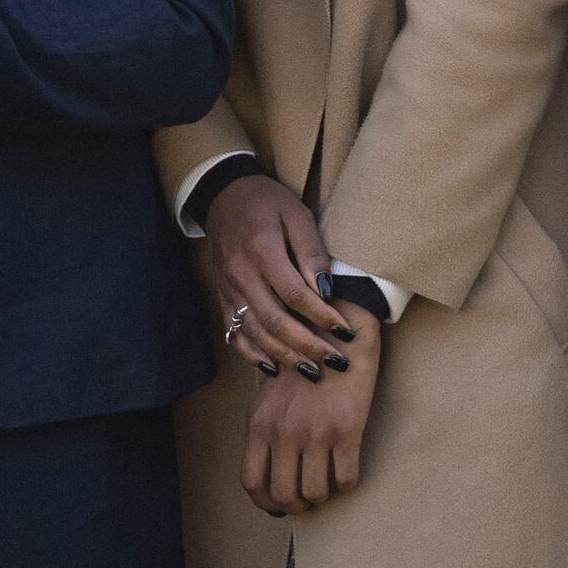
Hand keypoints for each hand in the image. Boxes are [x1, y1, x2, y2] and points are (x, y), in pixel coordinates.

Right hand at [194, 172, 358, 376]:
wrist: (223, 196)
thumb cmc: (266, 202)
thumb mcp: (297, 215)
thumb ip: (311, 252)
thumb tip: (326, 289)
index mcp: (262, 252)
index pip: (295, 295)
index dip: (322, 317)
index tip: (345, 332)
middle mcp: (241, 275)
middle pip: (275, 321)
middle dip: (308, 346)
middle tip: (335, 362)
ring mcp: (229, 290)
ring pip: (256, 333)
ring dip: (285, 356)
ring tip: (312, 371)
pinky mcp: (223, 297)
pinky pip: (234, 333)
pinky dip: (252, 354)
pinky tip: (273, 368)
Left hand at [243, 343, 378, 516]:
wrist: (337, 337)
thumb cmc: (304, 368)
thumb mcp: (270, 398)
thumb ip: (265, 432)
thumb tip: (269, 473)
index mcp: (260, 425)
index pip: (252, 482)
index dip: (265, 503)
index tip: (278, 505)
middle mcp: (284, 433)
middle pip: (283, 495)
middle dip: (297, 506)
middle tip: (308, 500)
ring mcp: (315, 434)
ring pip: (315, 493)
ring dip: (323, 496)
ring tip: (328, 485)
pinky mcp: (346, 431)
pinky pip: (345, 478)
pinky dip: (346, 484)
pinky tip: (346, 473)